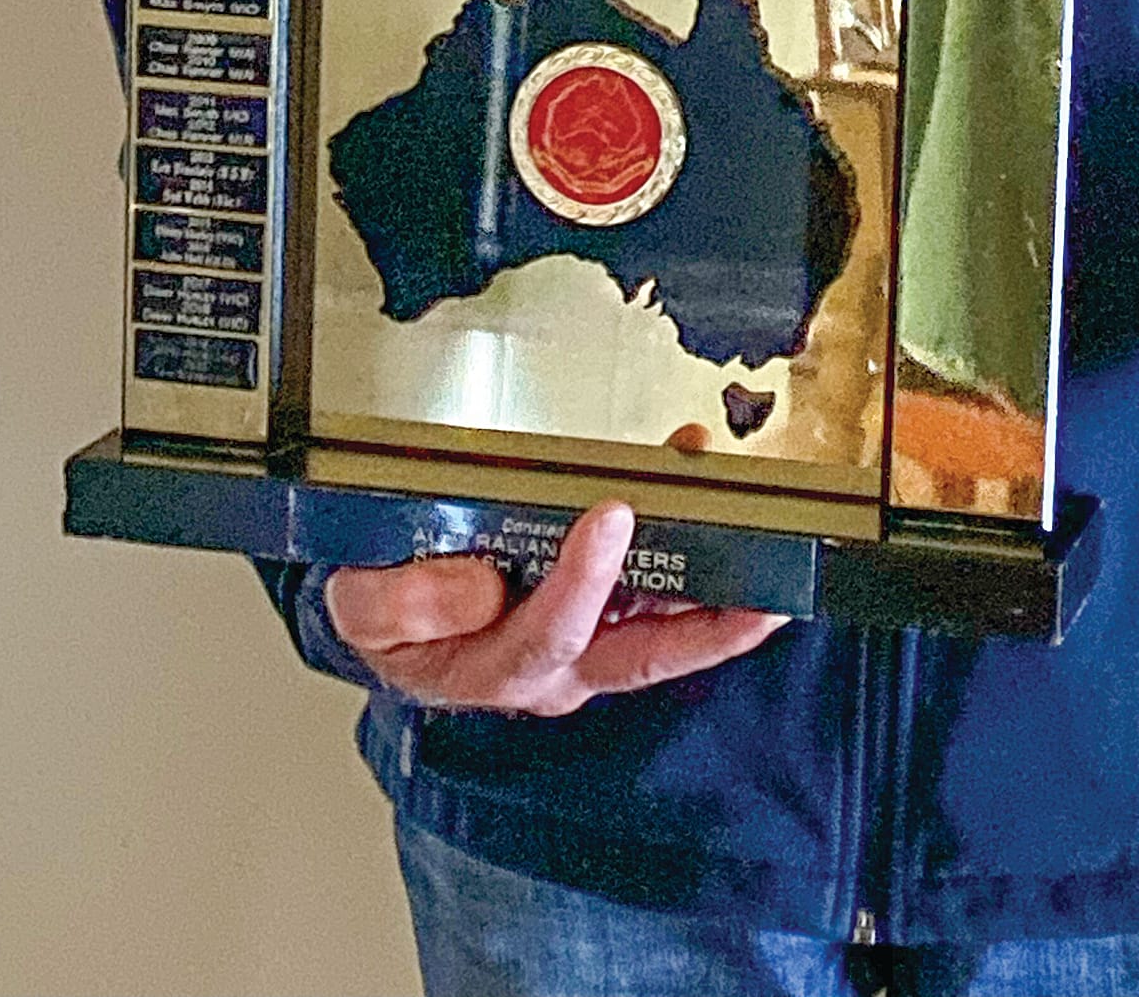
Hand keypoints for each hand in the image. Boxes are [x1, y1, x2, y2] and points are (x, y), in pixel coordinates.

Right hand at [324, 502, 788, 714]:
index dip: (582, 583)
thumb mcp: (366, 609)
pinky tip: (701, 470)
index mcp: (496, 668)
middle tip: (765, 597)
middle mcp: (558, 664)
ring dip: (722, 584)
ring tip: (771, 537)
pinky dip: (690, 526)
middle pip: (644, 655)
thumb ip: (405, 602)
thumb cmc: (384, 611)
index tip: (610, 517)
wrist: (385, 609)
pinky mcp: (605, 599)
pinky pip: (660, 571)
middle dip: (709, 629)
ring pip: (666, 619)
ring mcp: (588, 635)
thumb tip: (476, 586)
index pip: (550, 637)